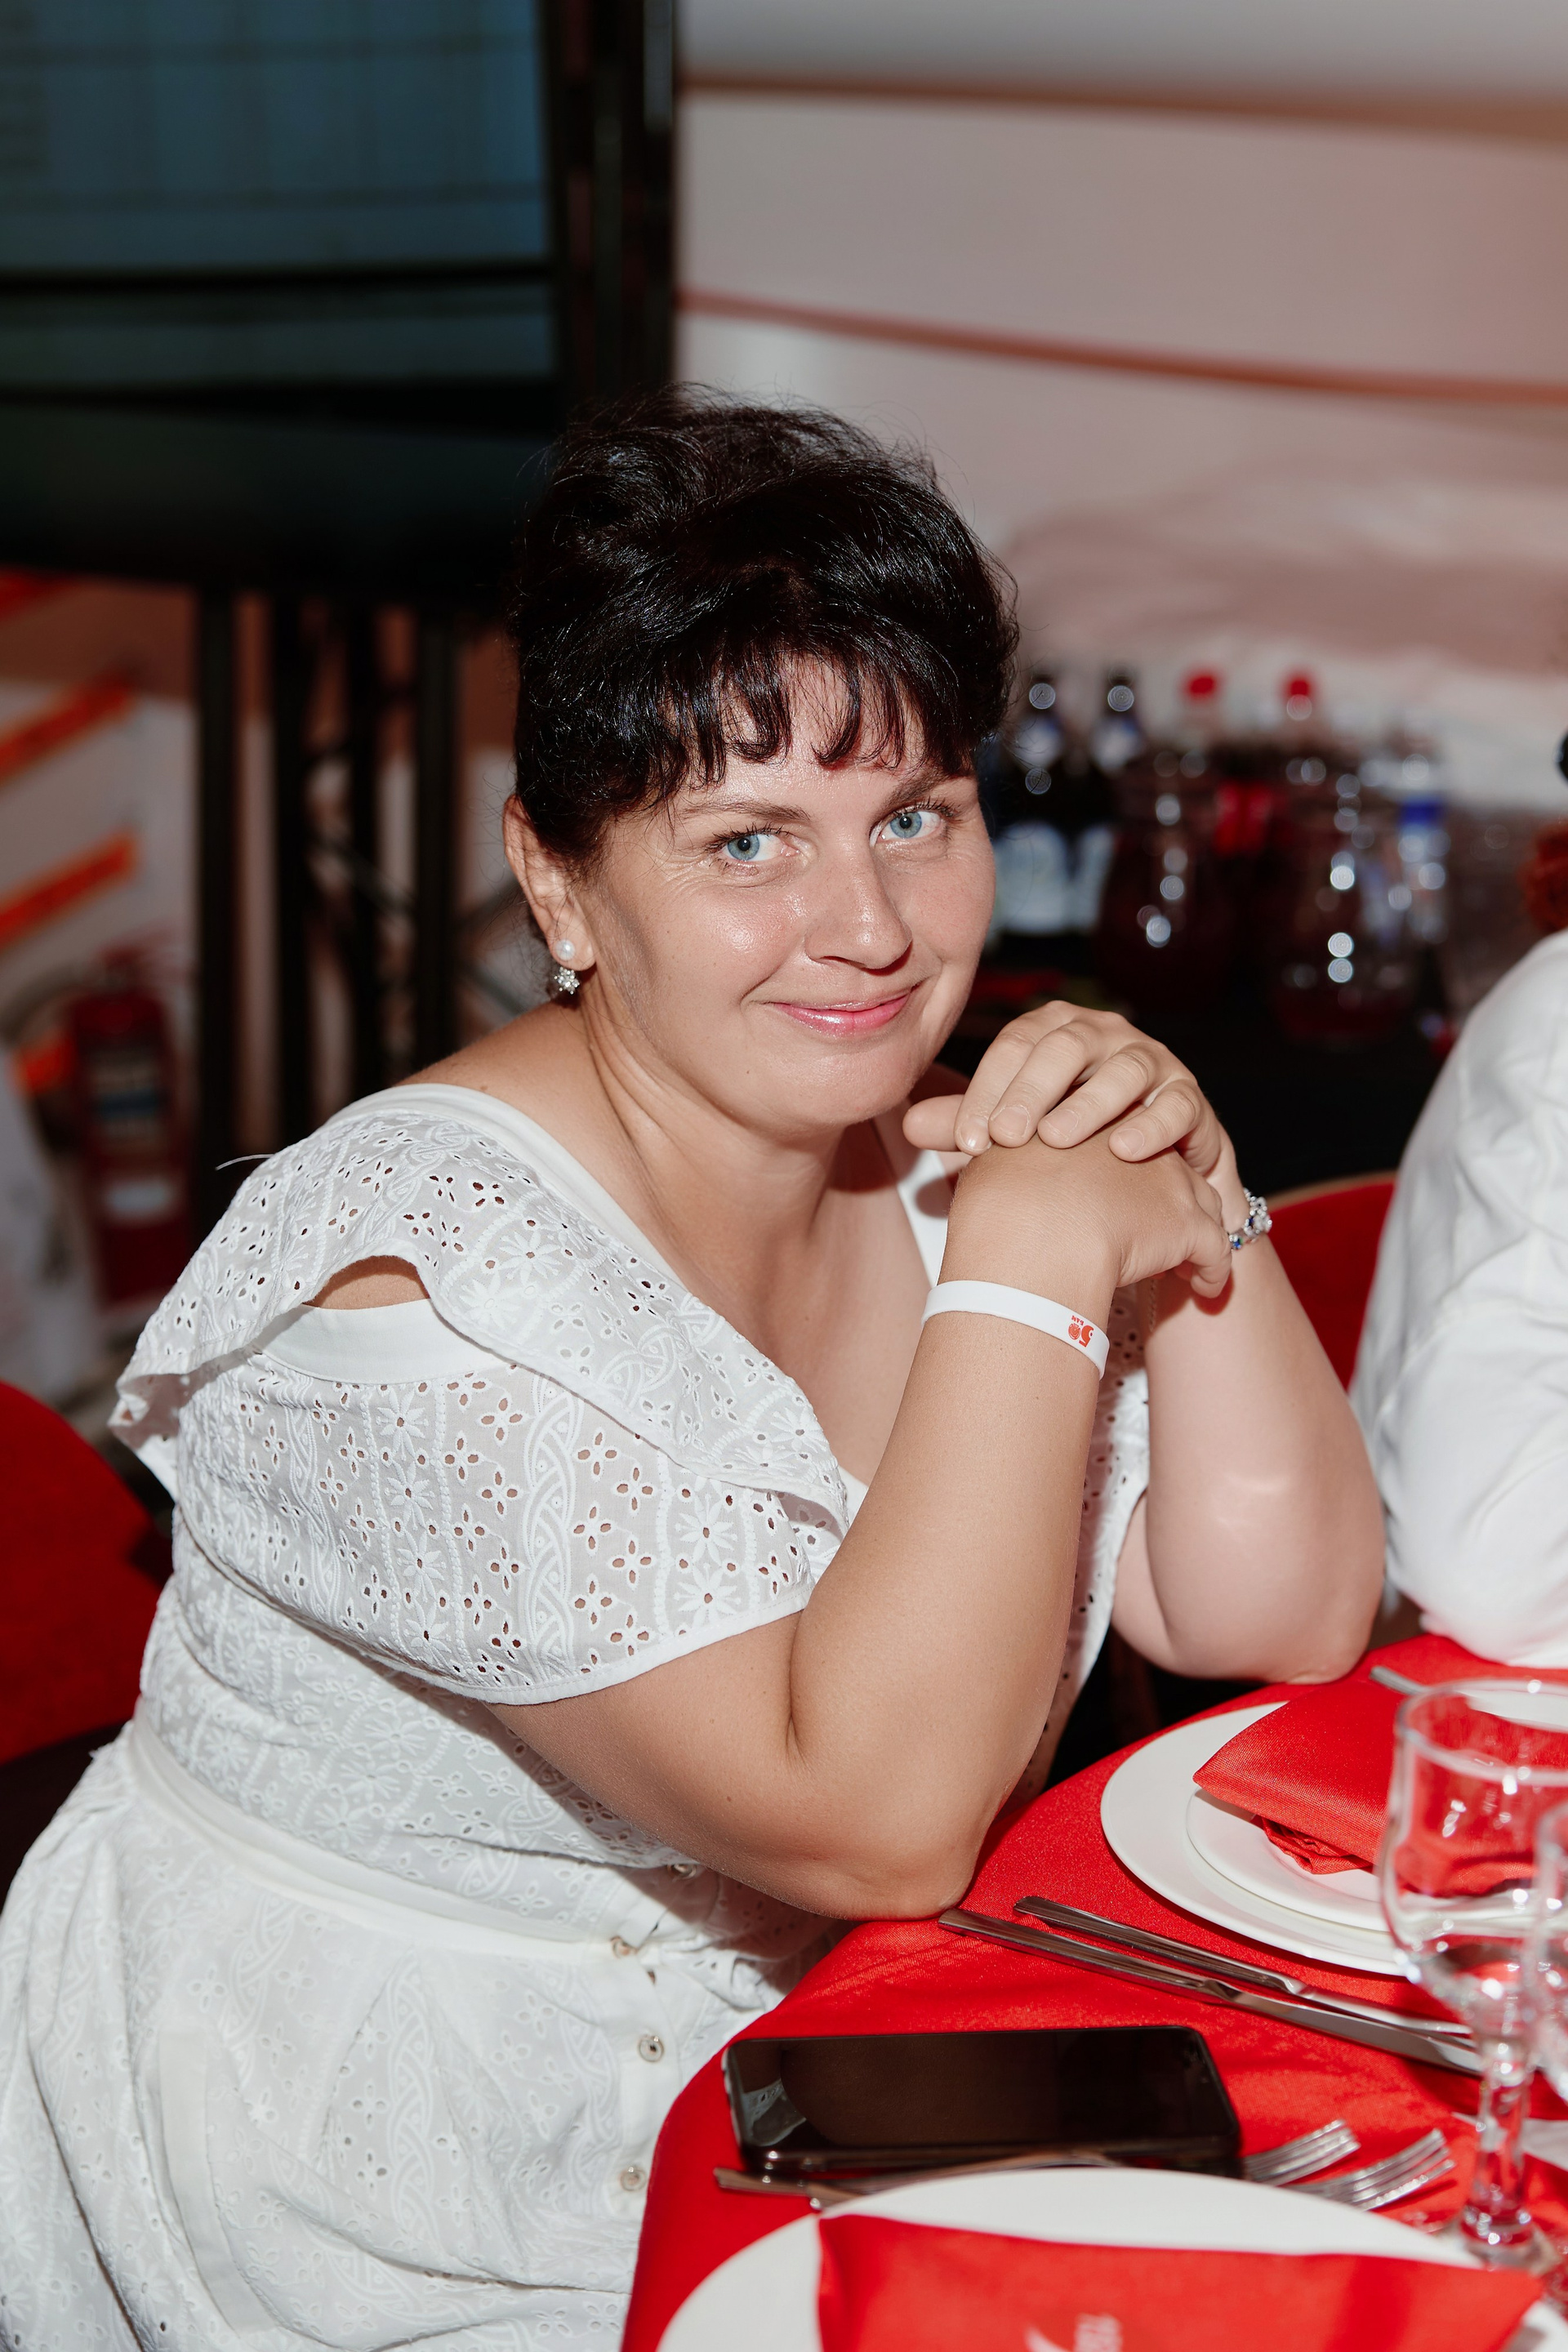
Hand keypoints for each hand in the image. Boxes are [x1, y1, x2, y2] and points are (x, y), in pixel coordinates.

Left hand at [906, 1003, 1225, 1181]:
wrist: (1142, 1169)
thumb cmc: (1068, 1139)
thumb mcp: (1015, 1130)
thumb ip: (967, 1124)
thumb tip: (909, 1124)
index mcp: (1053, 1032)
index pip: (1013, 1046)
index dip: (988, 1089)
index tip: (967, 1138)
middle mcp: (1102, 1035)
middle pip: (1064, 1048)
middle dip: (1031, 1091)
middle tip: (1005, 1137)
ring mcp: (1149, 1061)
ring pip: (1122, 1070)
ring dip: (1088, 1104)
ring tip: (1057, 1139)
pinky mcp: (1188, 1096)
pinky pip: (1175, 1104)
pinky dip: (1151, 1124)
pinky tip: (1125, 1150)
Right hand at [946, 1129, 1234, 1303]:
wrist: (1039, 1223)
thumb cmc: (1000, 1195)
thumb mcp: (977, 1150)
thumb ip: (955, 1131)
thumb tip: (910, 1118)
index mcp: (1090, 1123)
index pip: (1118, 1136)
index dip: (1122, 1166)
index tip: (1118, 1193)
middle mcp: (1135, 1144)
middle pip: (1165, 1169)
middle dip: (1169, 1197)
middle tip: (1166, 1229)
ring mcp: (1167, 1182)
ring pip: (1199, 1208)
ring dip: (1199, 1238)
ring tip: (1193, 1266)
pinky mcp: (1188, 1224)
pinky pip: (1213, 1250)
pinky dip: (1212, 1271)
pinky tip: (1205, 1289)